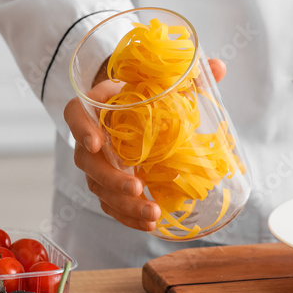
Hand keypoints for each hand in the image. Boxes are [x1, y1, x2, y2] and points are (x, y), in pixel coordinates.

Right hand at [63, 58, 226, 231]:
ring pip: (99, 189)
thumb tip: (218, 66)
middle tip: (137, 187)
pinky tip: (150, 225)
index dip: (80, 128)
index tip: (97, 143)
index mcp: (95, 106)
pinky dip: (128, 218)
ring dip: (123, 206)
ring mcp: (96, 165)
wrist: (127, 107)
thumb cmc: (140, 91)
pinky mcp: (107, 185)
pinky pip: (111, 205)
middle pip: (88, 163)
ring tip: (152, 215)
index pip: (75, 114)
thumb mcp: (156, 79)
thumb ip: (184, 73)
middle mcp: (89, 138)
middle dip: (111, 179)